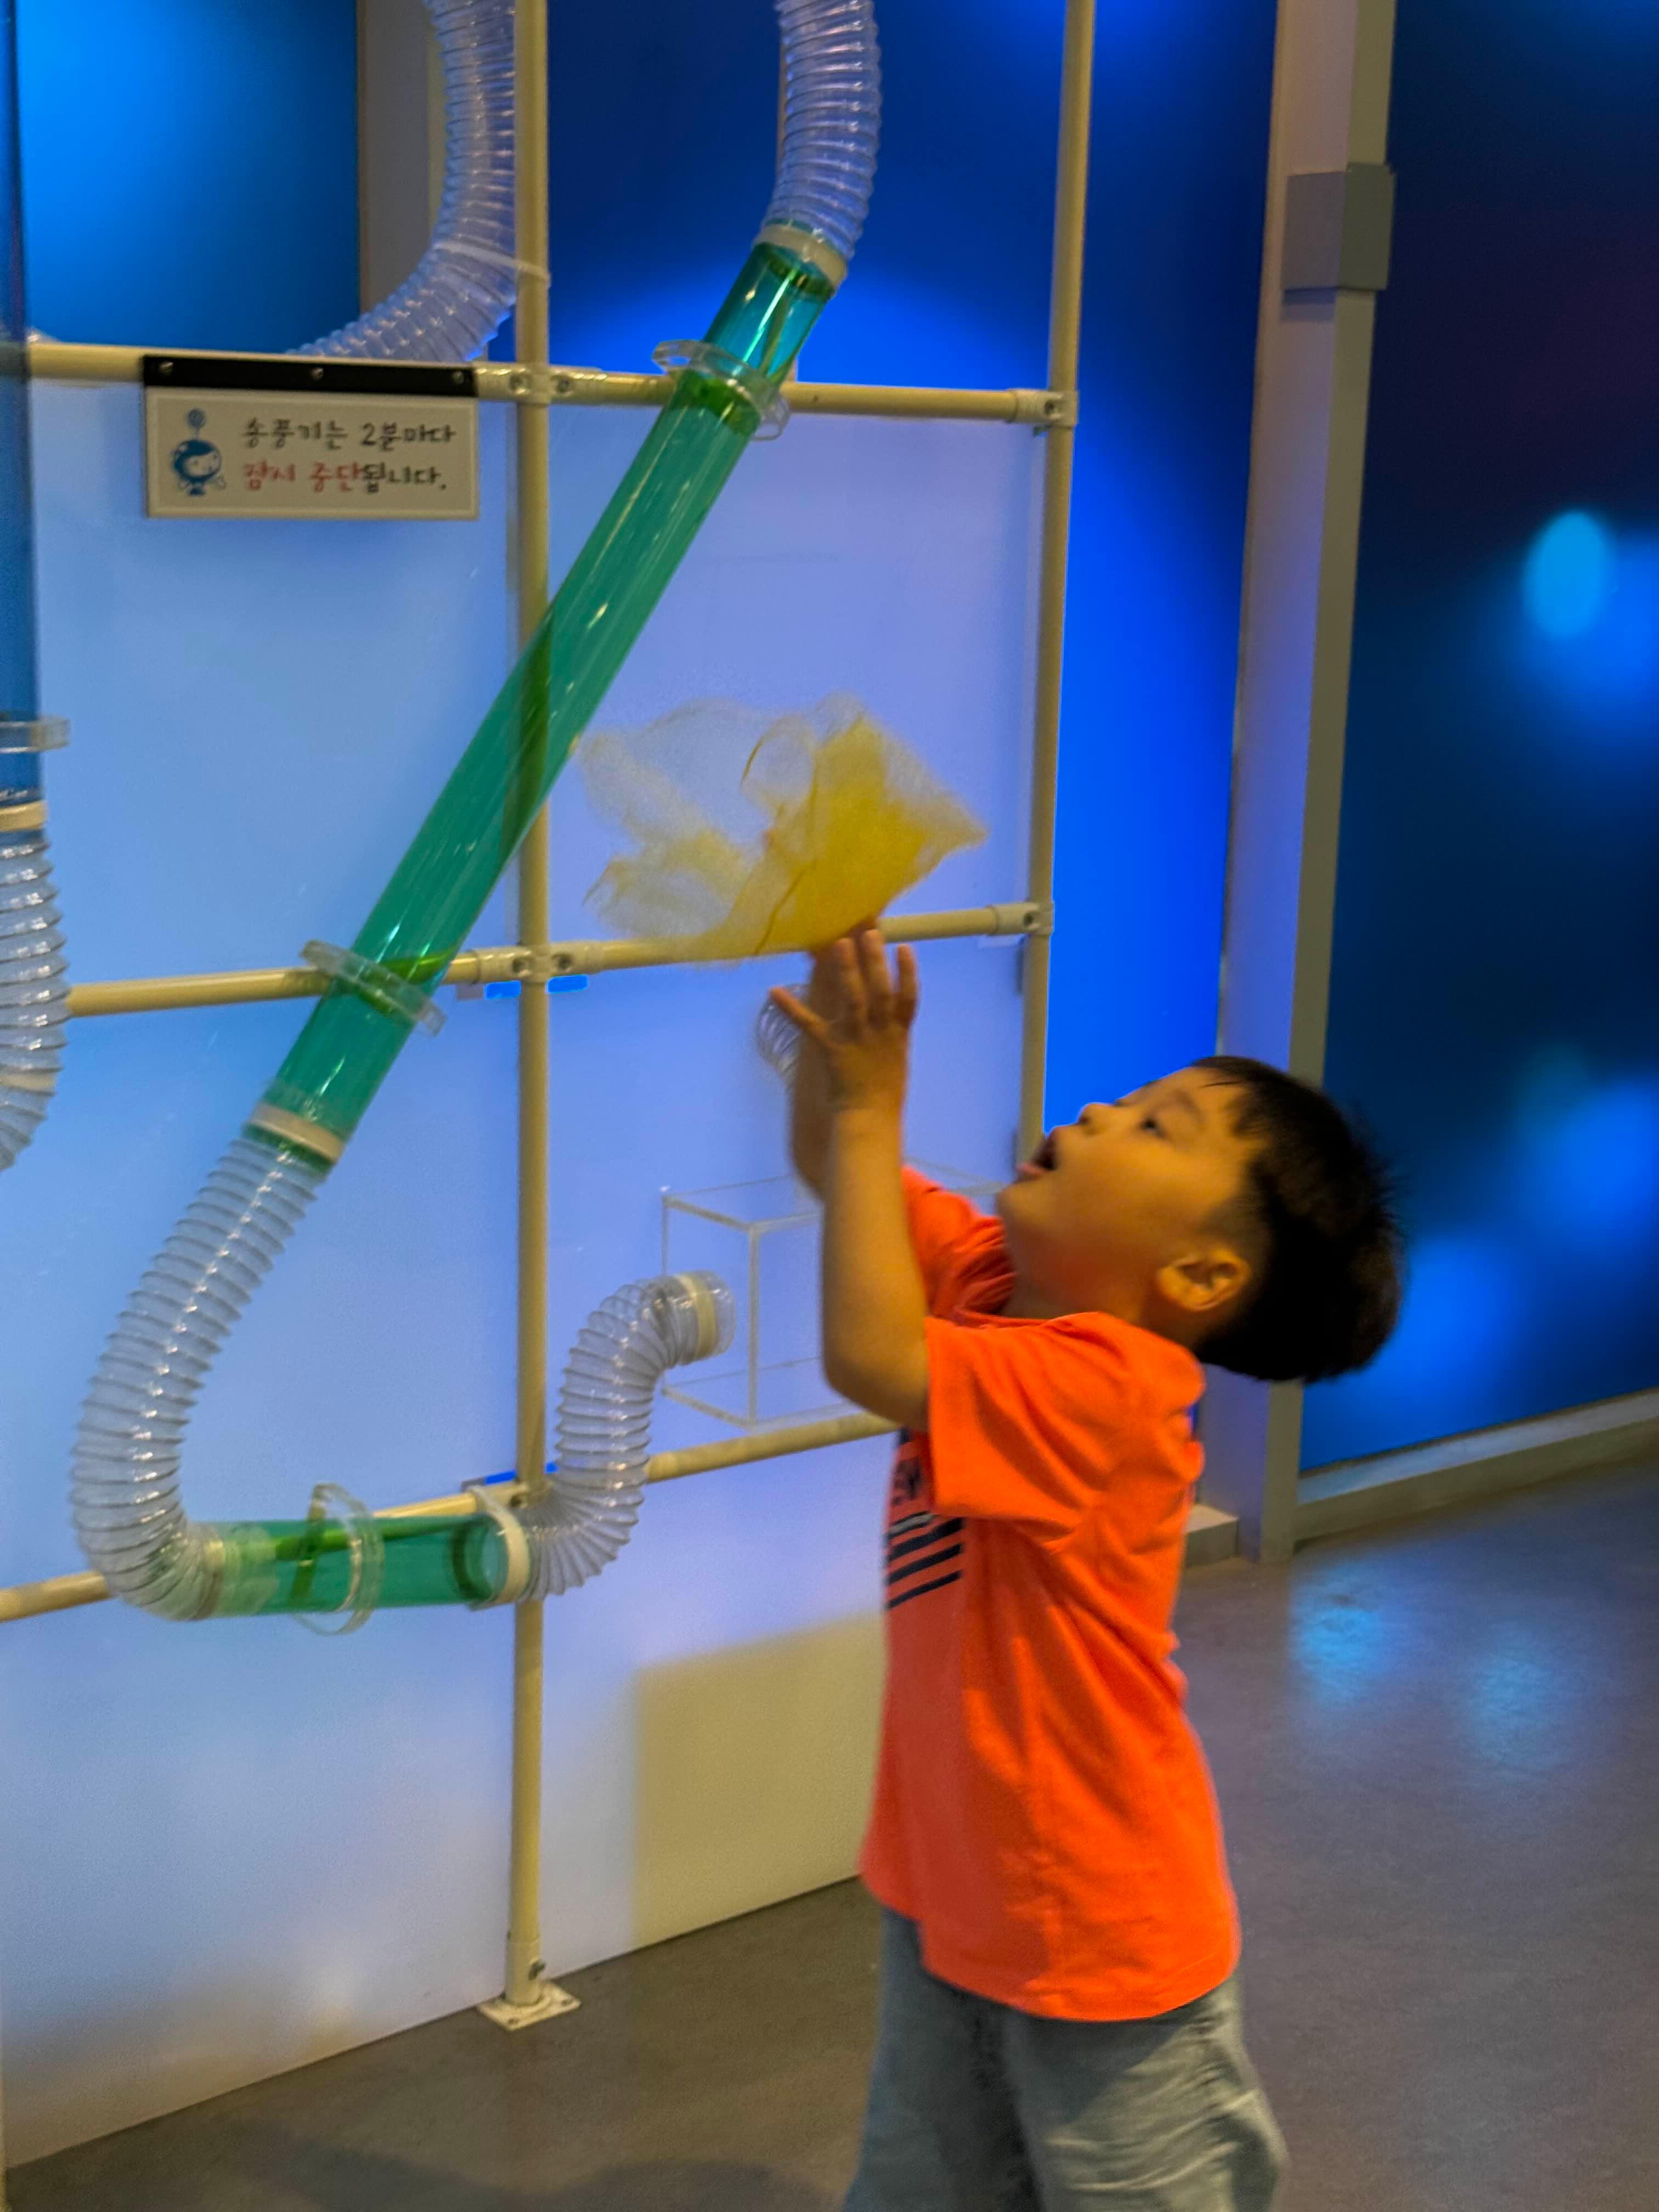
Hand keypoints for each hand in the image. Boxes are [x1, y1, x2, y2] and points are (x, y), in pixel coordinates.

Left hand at [770, 929, 918, 1111]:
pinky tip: (773, 990)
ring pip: (853, 999)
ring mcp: (855, 1037)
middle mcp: (879, 1030)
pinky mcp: (830, 1048)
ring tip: (839, 944)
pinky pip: (808, 1025)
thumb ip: (892, 1030)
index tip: (904, 948)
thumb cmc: (884, 1091)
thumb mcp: (896, 1056)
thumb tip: (889, 1010)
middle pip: (880, 990)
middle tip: (869, 932)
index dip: (908, 972)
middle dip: (875, 961)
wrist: (869, 1118)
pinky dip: (790, 1008)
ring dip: (847, 971)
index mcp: (898, 1033)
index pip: (907, 997)